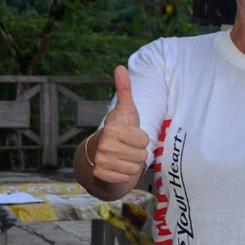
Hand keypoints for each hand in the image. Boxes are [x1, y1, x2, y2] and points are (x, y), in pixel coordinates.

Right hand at [91, 66, 149, 184]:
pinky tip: (117, 167)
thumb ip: (125, 90)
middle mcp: (103, 146)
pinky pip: (126, 178)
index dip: (142, 139)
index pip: (145, 140)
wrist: (100, 153)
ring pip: (135, 167)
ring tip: (123, 157)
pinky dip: (125, 174)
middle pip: (142, 155)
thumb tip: (120, 67)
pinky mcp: (101, 175)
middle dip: (138, 152)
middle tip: (127, 147)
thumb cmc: (119, 129)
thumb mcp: (125, 110)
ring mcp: (100, 162)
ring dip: (132, 164)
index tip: (131, 136)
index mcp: (111, 129)